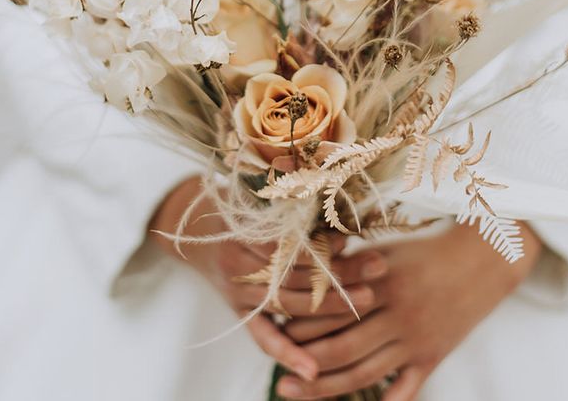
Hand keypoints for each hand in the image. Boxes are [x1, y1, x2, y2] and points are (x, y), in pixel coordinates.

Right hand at [148, 177, 388, 381]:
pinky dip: (287, 354)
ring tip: (368, 299)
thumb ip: (291, 207)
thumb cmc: (233, 205)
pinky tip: (312, 371)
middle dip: (339, 274)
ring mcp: (238, 292)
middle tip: (377, 269)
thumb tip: (339, 213)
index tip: (353, 241)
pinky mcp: (239, 311)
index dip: (321, 245)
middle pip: (295, 275)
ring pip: (288, 305)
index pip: (289, 245)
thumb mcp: (256, 197)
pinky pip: (263, 337)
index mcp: (242, 233)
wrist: (190, 227)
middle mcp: (238, 266)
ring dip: (330, 306)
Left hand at [277, 221, 542, 399]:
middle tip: (279, 376)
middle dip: (307, 363)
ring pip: (365, 373)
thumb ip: (351, 267)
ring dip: (327, 389)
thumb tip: (311, 275)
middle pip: (343, 347)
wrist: (482, 260)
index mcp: (381, 283)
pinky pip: (406, 390)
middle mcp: (397, 314)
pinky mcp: (433, 356)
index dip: (303, 324)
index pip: (333, 311)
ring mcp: (416, 339)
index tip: (277, 332)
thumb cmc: (427, 252)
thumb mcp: (387, 252)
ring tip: (295, 393)